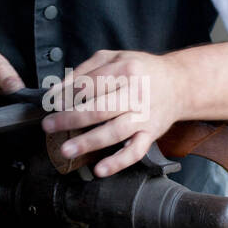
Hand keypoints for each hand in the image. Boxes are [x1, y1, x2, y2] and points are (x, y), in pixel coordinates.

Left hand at [42, 50, 181, 175]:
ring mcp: (144, 116)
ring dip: (89, 142)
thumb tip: (57, 89)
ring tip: (67, 150)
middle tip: (49, 126)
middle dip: (70, 119)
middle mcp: (136, 93)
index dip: (66, 95)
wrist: (179, 84)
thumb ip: (85, 70)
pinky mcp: (151, 134)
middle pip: (99, 109)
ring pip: (115, 132)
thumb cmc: (142, 70)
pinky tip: (100, 169)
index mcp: (125, 70)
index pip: (89, 84)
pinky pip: (135, 151)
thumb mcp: (114, 57)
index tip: (50, 104)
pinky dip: (118, 162)